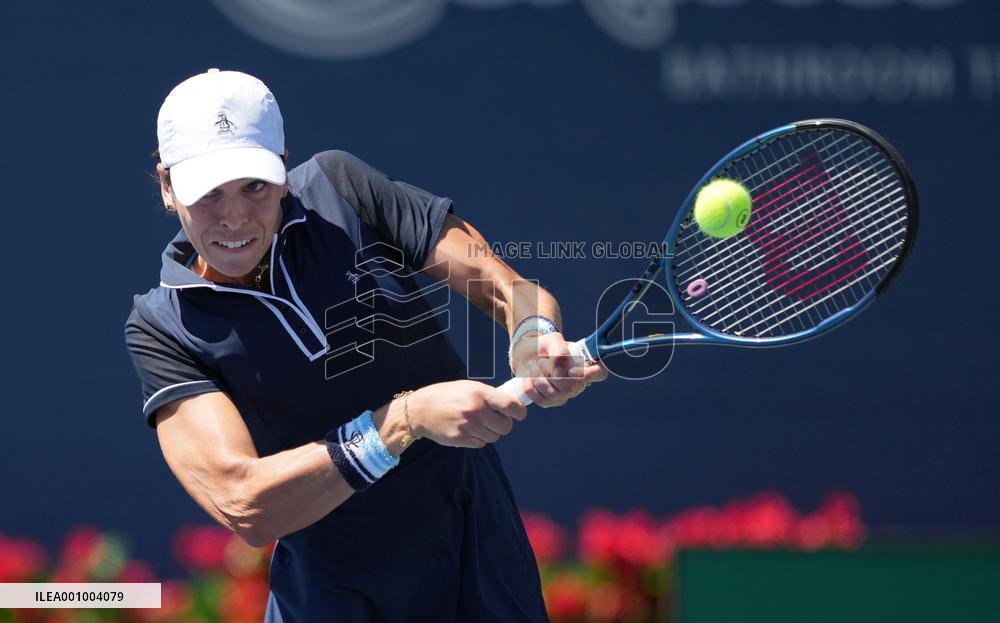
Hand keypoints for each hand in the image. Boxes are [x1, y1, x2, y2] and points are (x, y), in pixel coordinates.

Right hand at [407, 380, 527, 447]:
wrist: (421, 410)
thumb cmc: (447, 395)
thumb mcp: (469, 387)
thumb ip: (490, 396)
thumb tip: (512, 405)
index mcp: (481, 394)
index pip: (511, 406)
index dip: (519, 412)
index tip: (518, 413)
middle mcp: (476, 411)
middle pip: (506, 426)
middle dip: (503, 424)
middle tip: (494, 419)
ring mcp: (469, 427)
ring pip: (494, 437)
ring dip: (490, 432)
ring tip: (476, 423)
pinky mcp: (462, 439)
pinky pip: (481, 443)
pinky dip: (479, 439)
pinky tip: (468, 430)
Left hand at [509, 332, 607, 407]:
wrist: (526, 354)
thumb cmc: (544, 346)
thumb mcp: (552, 340)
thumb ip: (559, 351)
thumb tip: (560, 373)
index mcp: (585, 364)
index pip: (600, 373)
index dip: (590, 375)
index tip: (571, 370)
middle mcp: (579, 382)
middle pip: (571, 388)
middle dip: (551, 375)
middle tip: (540, 361)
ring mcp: (565, 394)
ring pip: (555, 395)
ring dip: (538, 378)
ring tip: (533, 366)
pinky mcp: (551, 401)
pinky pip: (542, 401)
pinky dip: (531, 387)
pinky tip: (529, 377)